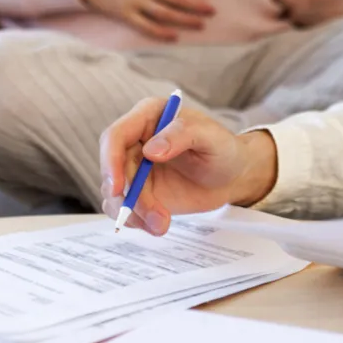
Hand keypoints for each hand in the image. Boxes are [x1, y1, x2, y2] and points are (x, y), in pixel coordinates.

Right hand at [99, 97, 278, 235]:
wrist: (232, 176)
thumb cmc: (224, 150)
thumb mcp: (211, 137)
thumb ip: (182, 134)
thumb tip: (150, 150)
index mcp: (148, 117)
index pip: (115, 136)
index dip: (110, 161)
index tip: (118, 188)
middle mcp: (135, 141)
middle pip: (114, 171)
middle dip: (131, 198)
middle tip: (157, 217)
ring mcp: (134, 168)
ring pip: (115, 194)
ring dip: (135, 214)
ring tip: (162, 224)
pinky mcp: (137, 191)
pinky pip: (123, 209)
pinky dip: (136, 221)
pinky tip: (157, 224)